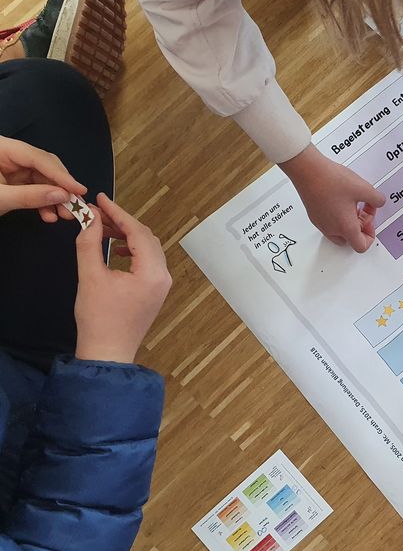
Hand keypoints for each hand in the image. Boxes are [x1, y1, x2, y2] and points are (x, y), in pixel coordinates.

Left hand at [0, 136, 86, 220]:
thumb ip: (32, 196)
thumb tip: (64, 195)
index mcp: (0, 148)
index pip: (37, 157)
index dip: (60, 174)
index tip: (79, 189)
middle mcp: (8, 154)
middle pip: (43, 166)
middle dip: (60, 188)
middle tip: (75, 205)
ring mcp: (11, 167)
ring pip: (42, 179)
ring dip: (54, 198)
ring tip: (64, 215)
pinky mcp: (12, 181)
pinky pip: (34, 188)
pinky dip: (42, 202)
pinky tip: (48, 216)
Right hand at [74, 194, 171, 363]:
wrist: (108, 352)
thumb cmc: (99, 318)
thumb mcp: (90, 277)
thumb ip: (90, 243)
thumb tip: (91, 219)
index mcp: (152, 272)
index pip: (138, 232)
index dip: (119, 212)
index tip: (101, 198)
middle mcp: (163, 275)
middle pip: (147, 238)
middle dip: (123, 222)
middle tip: (98, 212)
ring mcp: (162, 284)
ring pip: (148, 248)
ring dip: (128, 235)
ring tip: (103, 228)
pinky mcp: (155, 290)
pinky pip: (148, 261)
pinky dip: (132, 249)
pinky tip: (114, 249)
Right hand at [279, 144, 385, 251]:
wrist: (307, 170)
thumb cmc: (330, 180)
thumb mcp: (363, 188)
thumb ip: (377, 199)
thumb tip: (379, 202)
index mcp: (345, 227)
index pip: (361, 246)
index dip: (370, 235)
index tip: (371, 221)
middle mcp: (331, 229)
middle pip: (350, 240)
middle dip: (360, 226)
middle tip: (363, 210)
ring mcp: (321, 223)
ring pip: (339, 231)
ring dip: (349, 221)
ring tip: (352, 203)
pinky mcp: (314, 215)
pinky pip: (329, 222)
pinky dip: (338, 216)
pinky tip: (341, 198)